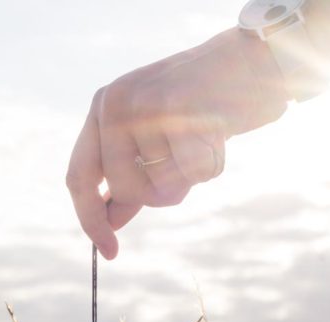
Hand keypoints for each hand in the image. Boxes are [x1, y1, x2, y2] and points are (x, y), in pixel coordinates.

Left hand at [66, 27, 288, 258]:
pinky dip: (213, 165)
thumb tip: (108, 222)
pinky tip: (220, 137)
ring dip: (191, 177)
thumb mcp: (155, 139)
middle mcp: (114, 104)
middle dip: (158, 195)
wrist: (250, 60)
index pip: (79, 177)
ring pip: (160, 185)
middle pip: (123, 189)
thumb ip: (130, 177)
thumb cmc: (203, 105)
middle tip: (185, 171)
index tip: (108, 253)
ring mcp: (143, 104)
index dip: (91, 220)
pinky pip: (193, 172)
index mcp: (102, 109)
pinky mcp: (178, 107)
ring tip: (206, 141)